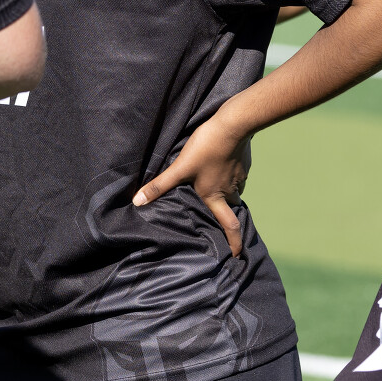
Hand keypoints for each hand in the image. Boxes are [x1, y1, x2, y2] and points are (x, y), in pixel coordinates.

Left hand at [132, 117, 251, 256]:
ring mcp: (239, 176)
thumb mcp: (180, 168)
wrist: (233, 125)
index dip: (234, 243)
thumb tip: (137, 202)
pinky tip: (221, 164)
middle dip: (227, 212)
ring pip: (234, 190)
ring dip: (226, 191)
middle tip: (219, 213)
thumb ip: (159, 185)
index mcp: (215, 197)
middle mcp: (230, 190)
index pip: (229, 226)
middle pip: (231, 207)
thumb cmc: (206, 149)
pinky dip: (230, 173)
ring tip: (214, 186)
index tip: (237, 255)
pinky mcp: (243, 162)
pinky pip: (237, 174)